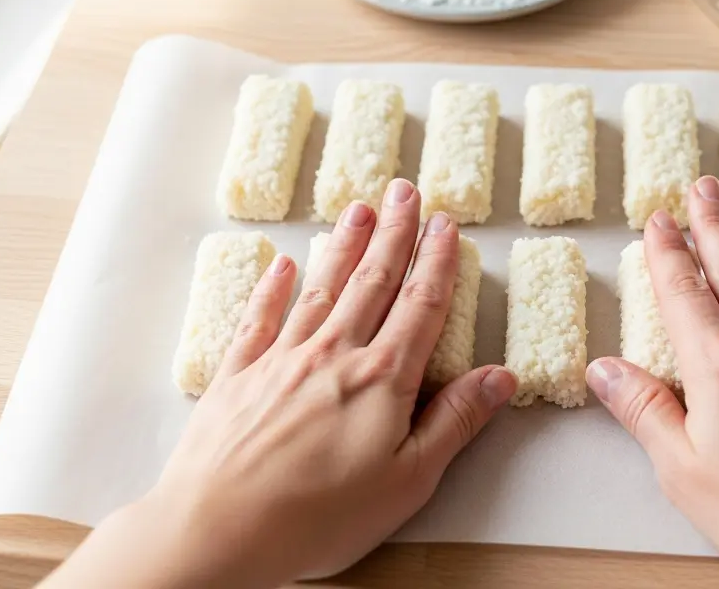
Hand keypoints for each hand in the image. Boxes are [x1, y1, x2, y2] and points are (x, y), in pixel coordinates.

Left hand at [44, 178, 516, 588]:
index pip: (420, 306)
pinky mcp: (237, 376)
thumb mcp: (408, 481)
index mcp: (382, 379)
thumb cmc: (318, 516)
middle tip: (404, 190)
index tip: (446, 224)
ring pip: (321, 288)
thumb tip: (499, 376)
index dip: (437, 262)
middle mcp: (334, 355)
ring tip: (357, 208)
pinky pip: (259, 318)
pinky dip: (272, 288)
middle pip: (372, 281)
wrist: (218, 528)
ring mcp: (281, 360)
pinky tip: (282, 264)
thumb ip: (454, 422)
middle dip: (393, 234)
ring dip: (343, 246)